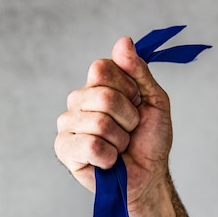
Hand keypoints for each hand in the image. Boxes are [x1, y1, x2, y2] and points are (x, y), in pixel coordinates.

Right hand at [55, 36, 172, 207]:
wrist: (148, 175)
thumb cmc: (149, 139)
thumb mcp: (154, 100)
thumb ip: (138, 71)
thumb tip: (123, 41)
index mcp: (96, 85)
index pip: (102, 68)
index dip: (128, 88)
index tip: (137, 103)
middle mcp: (78, 101)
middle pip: (103, 96)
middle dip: (128, 117)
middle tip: (130, 130)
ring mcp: (68, 124)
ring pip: (99, 123)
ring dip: (121, 140)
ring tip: (120, 147)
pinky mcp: (64, 149)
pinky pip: (90, 145)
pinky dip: (109, 157)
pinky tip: (108, 161)